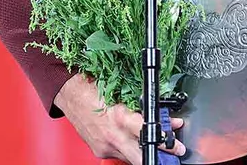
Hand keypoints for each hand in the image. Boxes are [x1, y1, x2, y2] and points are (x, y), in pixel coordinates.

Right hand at [54, 74, 185, 163]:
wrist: (70, 94)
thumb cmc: (95, 88)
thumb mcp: (124, 96)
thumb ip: (143, 110)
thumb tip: (165, 118)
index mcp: (121, 118)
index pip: (149, 135)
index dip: (165, 141)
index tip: (176, 145)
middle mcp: (113, 136)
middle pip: (141, 157)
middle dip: (158, 157)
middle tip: (172, 153)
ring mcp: (105, 146)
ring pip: (130, 157)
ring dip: (141, 151)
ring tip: (152, 144)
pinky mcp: (99, 151)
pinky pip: (118, 154)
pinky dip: (126, 148)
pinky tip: (130, 141)